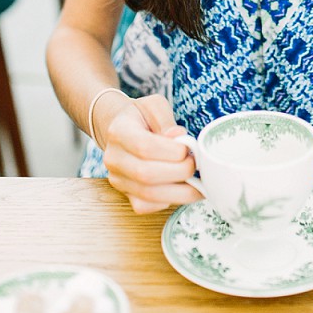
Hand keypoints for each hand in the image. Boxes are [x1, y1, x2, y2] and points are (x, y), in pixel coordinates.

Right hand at [101, 93, 202, 213]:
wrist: (121, 130)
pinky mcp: (125, 194)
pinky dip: (168, 201)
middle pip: (146, 174)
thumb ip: (166, 120)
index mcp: (119, 131)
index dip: (171, 152)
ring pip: (148, 195)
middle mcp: (114, 158)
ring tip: (197, 182)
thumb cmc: (141, 117)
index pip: (144, 147)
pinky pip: (146, 206)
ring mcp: (117, 179)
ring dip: (179, 192)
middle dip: (179, 172)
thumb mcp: (154, 106)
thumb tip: (179, 137)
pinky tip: (181, 189)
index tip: (188, 148)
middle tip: (195, 165)